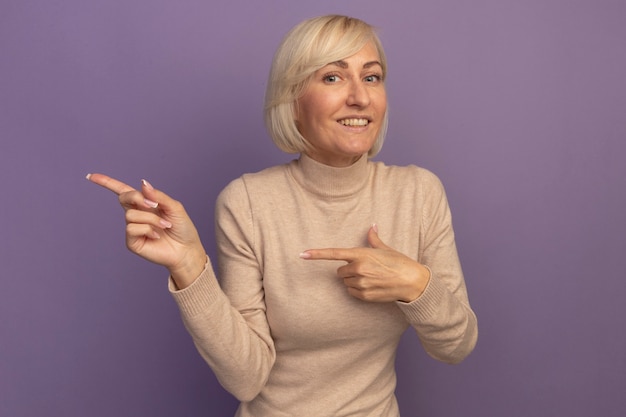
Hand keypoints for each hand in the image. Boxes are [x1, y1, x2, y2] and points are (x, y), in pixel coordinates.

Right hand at [86, 173, 205, 288]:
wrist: (186, 250)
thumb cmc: (182, 228)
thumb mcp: (174, 207)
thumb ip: (158, 195)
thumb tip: (142, 183)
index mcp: (145, 204)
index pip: (123, 191)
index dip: (106, 182)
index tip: (91, 176)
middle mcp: (136, 214)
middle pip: (124, 197)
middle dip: (137, 197)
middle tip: (154, 205)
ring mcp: (133, 228)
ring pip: (131, 214)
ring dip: (151, 219)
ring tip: (164, 226)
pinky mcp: (132, 241)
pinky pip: (132, 228)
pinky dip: (148, 230)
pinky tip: (157, 236)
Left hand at [300, 225, 429, 302]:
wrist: (413, 282)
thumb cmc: (400, 263)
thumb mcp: (386, 249)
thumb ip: (374, 239)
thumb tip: (372, 225)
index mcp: (361, 254)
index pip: (334, 253)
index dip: (317, 254)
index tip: (302, 254)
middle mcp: (359, 269)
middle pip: (340, 271)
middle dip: (349, 270)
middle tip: (366, 269)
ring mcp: (361, 283)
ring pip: (346, 283)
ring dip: (354, 281)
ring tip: (372, 278)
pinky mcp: (364, 296)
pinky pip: (352, 292)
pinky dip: (358, 290)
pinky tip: (372, 287)